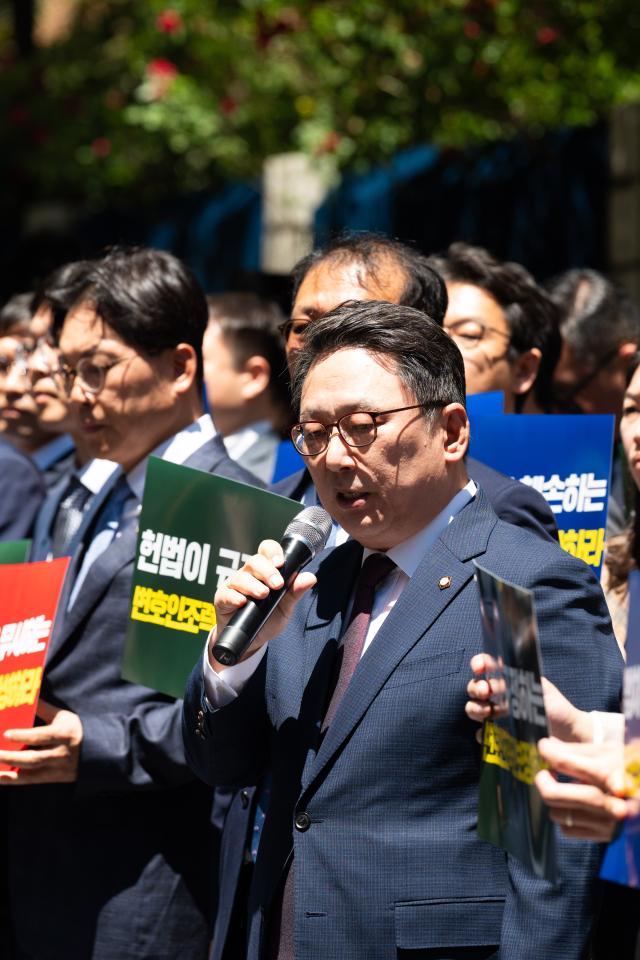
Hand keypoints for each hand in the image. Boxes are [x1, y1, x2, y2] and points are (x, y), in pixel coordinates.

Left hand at [0, 700, 82, 784]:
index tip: (6, 734)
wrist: (95, 751)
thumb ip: (44, 708)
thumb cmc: (74, 729)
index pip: (41, 736)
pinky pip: (31, 781)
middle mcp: (61, 754)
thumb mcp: (63, 716)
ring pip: (30, 774)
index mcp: (65, 735)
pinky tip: (0, 777)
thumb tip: (29, 696)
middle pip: (34, 759)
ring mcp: (58, 769)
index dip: (23, 736)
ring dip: (9, 773)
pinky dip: (14, 781)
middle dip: (11, 757)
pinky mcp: (53, 779)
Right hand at [209, 539, 316, 672]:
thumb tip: (311, 578)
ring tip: (263, 594)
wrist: (251, 642)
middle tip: (277, 584)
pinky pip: (226, 594)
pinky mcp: (222, 598)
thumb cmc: (267, 619)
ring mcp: (234, 585)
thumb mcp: (285, 607)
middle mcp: (249, 574)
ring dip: (253, 585)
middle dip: (267, 571)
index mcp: (265, 571)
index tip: (280, 563)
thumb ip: (295, 592)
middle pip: (254, 561)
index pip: (267, 551)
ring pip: (241, 576)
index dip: (273, 552)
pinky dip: (234, 597)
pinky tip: (242, 602)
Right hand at [465, 654, 592, 742]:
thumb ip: (520, 682)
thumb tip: (498, 679)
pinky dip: (482, 734)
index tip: (479, 667)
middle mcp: (498, 696)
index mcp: (507, 680)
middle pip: (474, 687)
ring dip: (475, 708)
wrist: (567, 735)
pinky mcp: (498, 736)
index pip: (486, 666)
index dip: (478, 663)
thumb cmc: (554, 706)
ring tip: (487, 712)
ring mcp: (496, 716)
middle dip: (475, 687)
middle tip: (485, 692)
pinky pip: (482, 735)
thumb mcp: (540, 689)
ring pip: (473, 709)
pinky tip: (491, 733)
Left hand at [535, 737, 627, 840]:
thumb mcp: (603, 751)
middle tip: (544, 773)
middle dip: (542, 781)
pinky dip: (566, 816)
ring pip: (557, 813)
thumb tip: (544, 748)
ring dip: (555, 800)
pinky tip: (575, 805)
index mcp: (612, 772)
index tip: (544, 747)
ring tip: (563, 787)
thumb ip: (572, 750)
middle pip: (553, 794)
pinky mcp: (606, 837)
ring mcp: (608, 822)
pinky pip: (567, 829)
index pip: (563, 761)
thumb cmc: (623, 767)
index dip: (548, 751)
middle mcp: (611, 801)